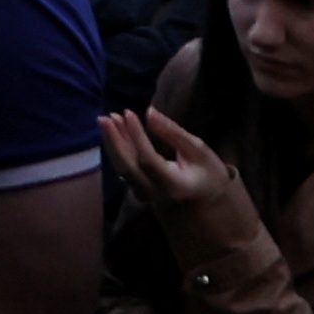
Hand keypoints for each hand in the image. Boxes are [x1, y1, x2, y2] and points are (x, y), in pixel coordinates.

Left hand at [100, 108, 236, 208]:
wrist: (204, 201)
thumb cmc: (207, 175)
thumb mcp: (199, 152)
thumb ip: (174, 134)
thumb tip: (149, 112)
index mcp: (175, 186)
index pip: (148, 160)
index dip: (136, 136)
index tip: (128, 113)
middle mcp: (155, 194)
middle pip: (128, 167)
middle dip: (114, 141)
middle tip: (105, 117)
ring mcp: (144, 195)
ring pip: (122, 168)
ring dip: (113, 143)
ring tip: (108, 119)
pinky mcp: (137, 191)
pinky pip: (124, 168)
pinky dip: (118, 149)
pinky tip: (116, 130)